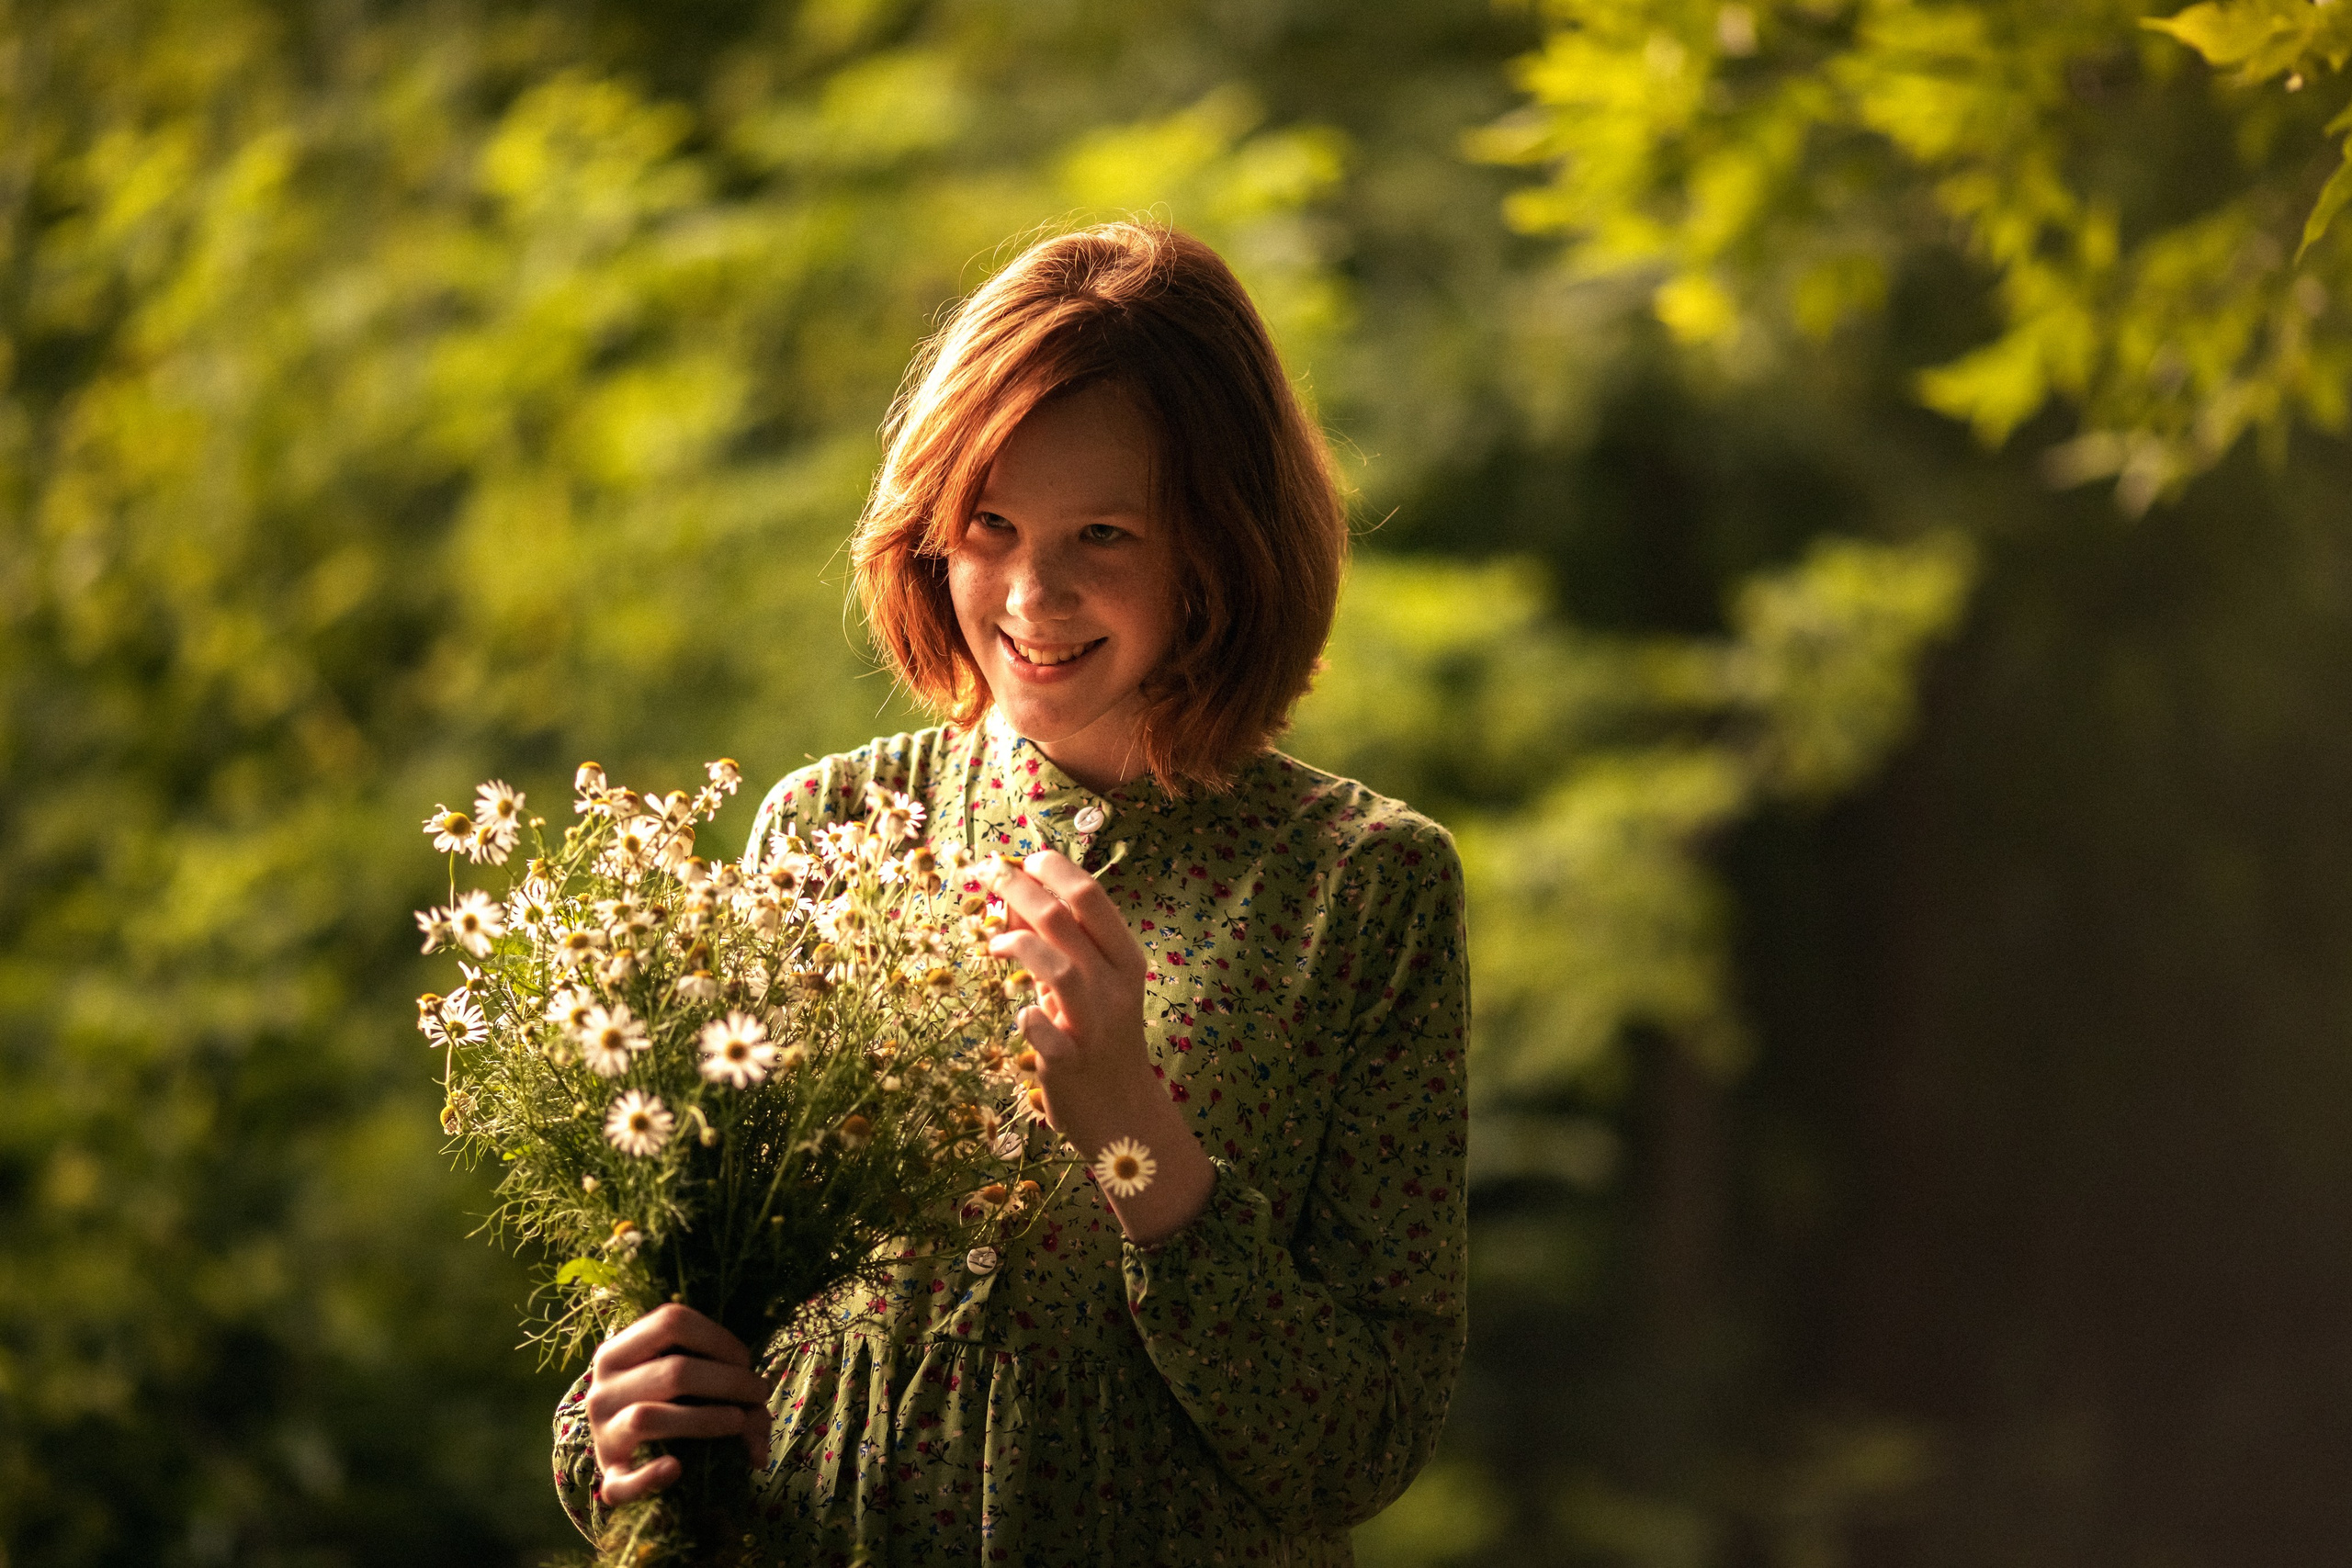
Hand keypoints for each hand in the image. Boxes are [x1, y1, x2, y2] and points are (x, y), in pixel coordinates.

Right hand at [587, 1302, 772, 1505]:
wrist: (632, 1455)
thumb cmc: (671, 1404)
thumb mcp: (692, 1383)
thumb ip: (732, 1389)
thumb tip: (758, 1428)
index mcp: (618, 1352)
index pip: (671, 1322)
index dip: (718, 1338)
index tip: (746, 1361)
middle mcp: (601, 1390)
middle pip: (672, 1372)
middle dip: (729, 1381)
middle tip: (759, 1392)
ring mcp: (602, 1436)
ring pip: (648, 1418)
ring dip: (704, 1419)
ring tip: (739, 1421)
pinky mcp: (610, 1479)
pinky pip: (622, 1484)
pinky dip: (648, 1478)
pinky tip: (676, 1469)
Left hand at [986, 850, 1214, 1244]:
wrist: (1125, 1117)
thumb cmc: (1102, 1038)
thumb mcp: (1094, 985)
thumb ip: (1062, 944)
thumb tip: (1016, 899)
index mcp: (1126, 959)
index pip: (1091, 896)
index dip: (1052, 869)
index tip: (1021, 860)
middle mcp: (1115, 986)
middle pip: (1066, 919)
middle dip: (1021, 889)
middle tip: (990, 875)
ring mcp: (1095, 1026)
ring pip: (1059, 968)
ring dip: (1019, 946)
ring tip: (995, 946)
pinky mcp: (1071, 1064)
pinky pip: (1044, 1031)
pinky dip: (1029, 1018)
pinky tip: (1023, 1015)